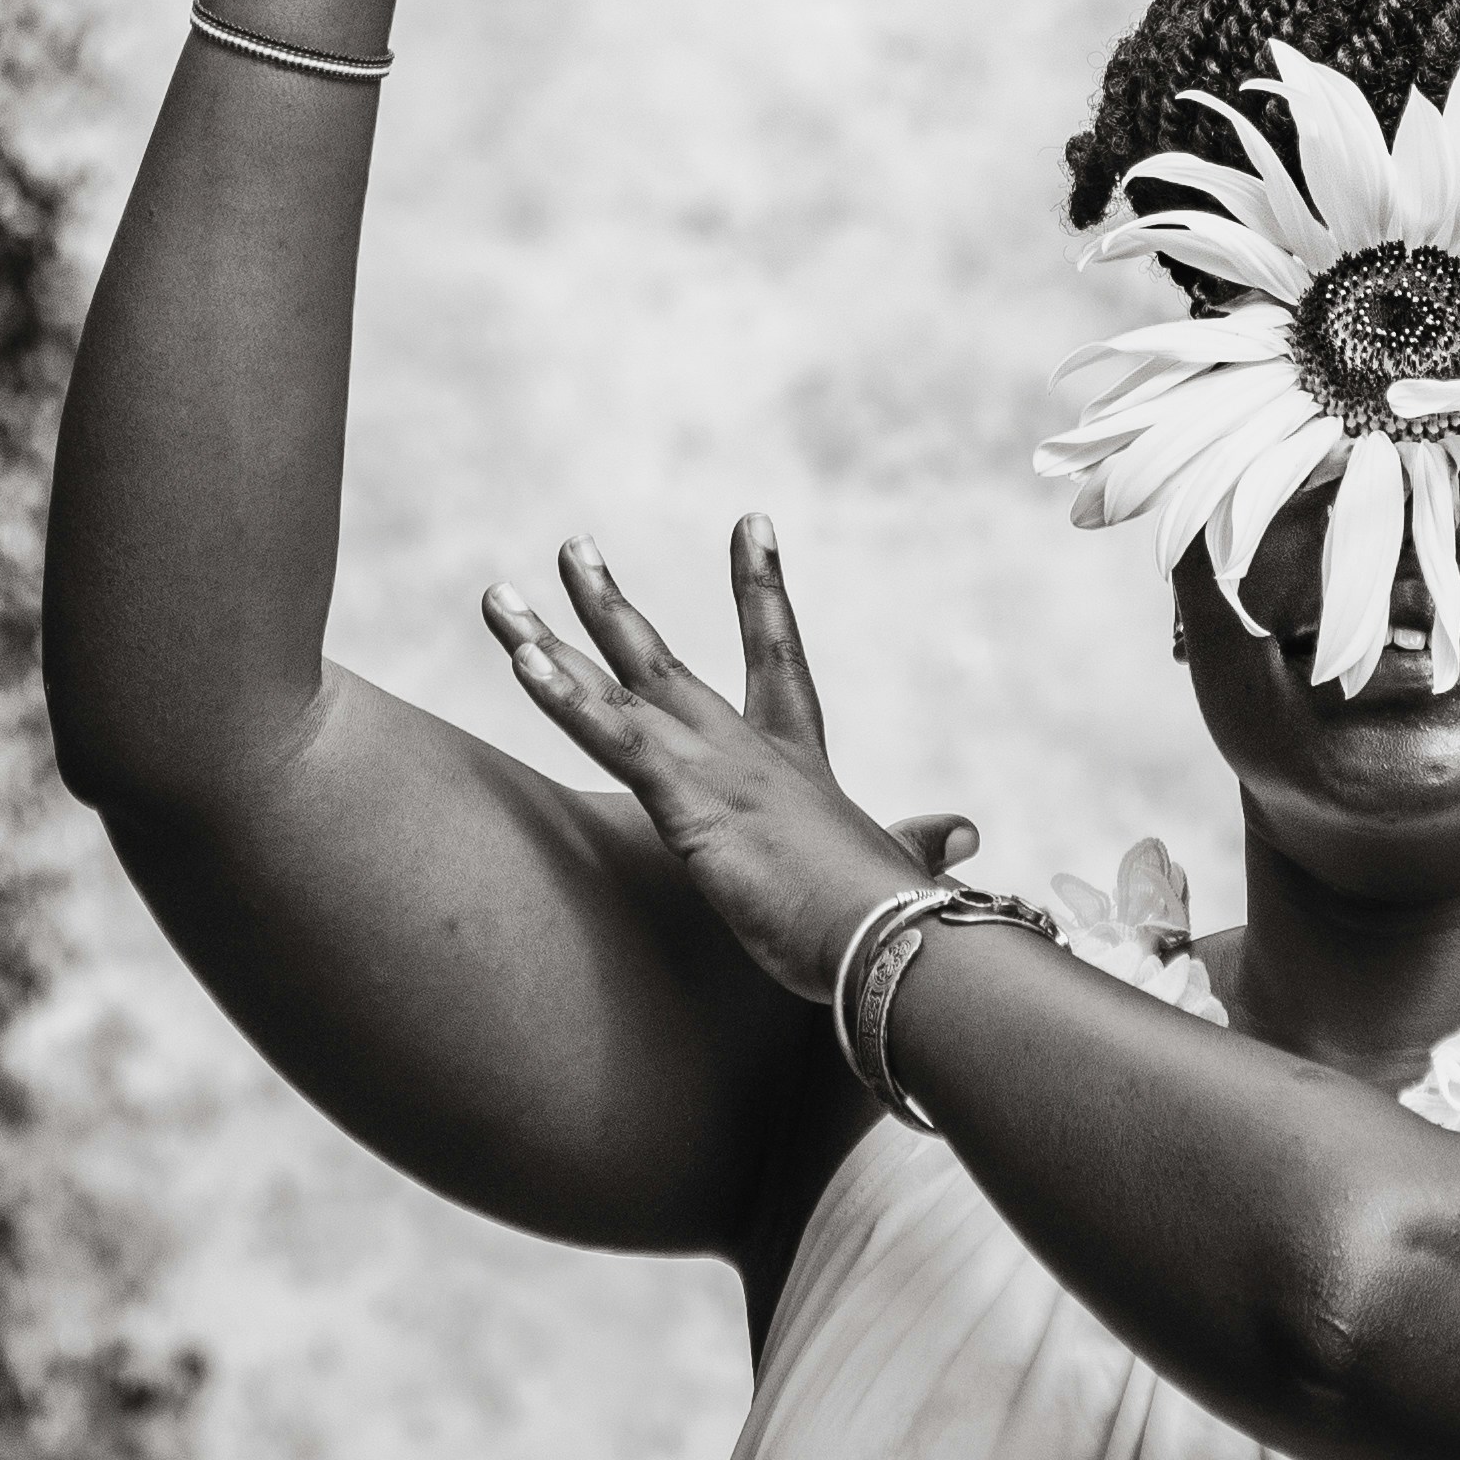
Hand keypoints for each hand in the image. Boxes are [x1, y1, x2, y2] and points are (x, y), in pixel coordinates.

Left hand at [482, 520, 978, 1011]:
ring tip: (495, 597)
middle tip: (573, 545)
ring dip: (545, 641)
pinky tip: (524, 661)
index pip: (774, 656)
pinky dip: (567, 697)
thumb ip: (918, 840)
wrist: (892, 939)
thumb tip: (964, 833)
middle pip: (659, 661)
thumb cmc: (895, 913)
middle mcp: (745, 750)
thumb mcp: (896, 864)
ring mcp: (713, 768)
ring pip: (612, 690)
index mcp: (793, 762)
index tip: (752, 520)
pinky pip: (614, 736)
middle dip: (608, 604)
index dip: (761, 589)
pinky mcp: (689, 800)